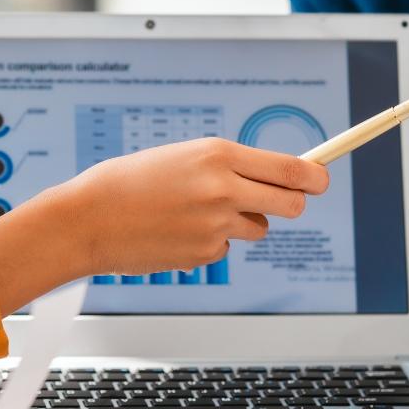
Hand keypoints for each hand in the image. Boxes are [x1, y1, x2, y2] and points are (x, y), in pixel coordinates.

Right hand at [0, 138, 328, 312]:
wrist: (86, 219)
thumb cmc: (129, 182)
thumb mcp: (182, 157)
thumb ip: (228, 165)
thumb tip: (274, 178)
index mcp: (218, 155)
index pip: (291, 168)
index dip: (315, 176)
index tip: (322, 179)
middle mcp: (223, 189)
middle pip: (290, 205)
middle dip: (290, 204)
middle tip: (277, 201)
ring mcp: (215, 225)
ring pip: (257, 228)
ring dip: (241, 222)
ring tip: (197, 213)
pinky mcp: (204, 254)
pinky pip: (225, 247)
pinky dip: (209, 241)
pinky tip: (175, 232)